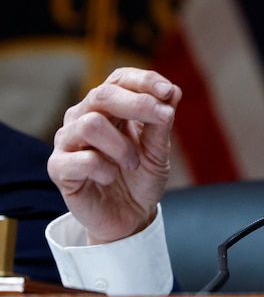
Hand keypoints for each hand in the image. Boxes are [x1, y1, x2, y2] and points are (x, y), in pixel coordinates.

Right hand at [48, 68, 181, 244]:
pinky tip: (111, 177)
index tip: (167, 92)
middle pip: (103, 94)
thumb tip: (172, 91)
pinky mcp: (59, 168)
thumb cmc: (142, 178)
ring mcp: (68, 141)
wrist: (130, 217)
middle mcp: (84, 117)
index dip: (145, 81)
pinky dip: (105, 168)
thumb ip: (161, 123)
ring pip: (91, 123)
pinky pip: (81, 158)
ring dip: (122, 145)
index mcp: (109, 107)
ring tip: (132, 162)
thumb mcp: (159, 150)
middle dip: (138, 103)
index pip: (120, 79)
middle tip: (164, 118)